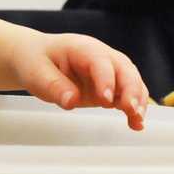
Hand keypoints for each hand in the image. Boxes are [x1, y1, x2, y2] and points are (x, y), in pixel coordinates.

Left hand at [13, 33, 148, 130]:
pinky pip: (128, 94)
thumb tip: (71, 101)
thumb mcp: (36, 73)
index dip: (105, 79)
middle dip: (131, 89)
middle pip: (124, 68)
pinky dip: (134, 108)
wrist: (35, 58)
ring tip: (136, 120)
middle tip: (130, 110)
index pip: (99, 61)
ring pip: (132, 81)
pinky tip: (136, 124)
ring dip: (137, 100)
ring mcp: (108, 70)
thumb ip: (54, 86)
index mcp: (82, 48)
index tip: (105, 100)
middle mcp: (101, 56)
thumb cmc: (36, 61)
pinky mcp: (110, 85)